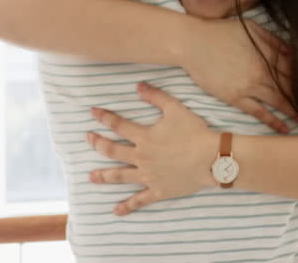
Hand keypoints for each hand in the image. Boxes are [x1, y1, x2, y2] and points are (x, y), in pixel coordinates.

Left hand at [87, 82, 220, 214]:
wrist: (210, 159)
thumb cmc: (195, 132)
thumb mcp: (176, 108)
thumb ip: (156, 96)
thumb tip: (138, 86)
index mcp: (144, 137)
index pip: (118, 125)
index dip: (104, 117)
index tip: (92, 112)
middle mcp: (141, 157)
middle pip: (112, 151)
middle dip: (98, 143)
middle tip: (88, 138)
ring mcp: (148, 176)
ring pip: (120, 176)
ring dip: (104, 176)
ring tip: (91, 177)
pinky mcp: (158, 190)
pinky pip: (139, 200)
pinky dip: (127, 206)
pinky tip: (116, 211)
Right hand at [181, 17, 297, 133]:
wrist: (193, 43)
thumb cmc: (221, 32)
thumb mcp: (252, 28)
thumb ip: (274, 41)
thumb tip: (292, 52)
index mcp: (268, 54)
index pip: (296, 70)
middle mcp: (263, 72)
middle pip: (291, 88)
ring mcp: (249, 86)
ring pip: (279, 101)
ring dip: (295, 112)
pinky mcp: (235, 97)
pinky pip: (258, 112)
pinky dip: (272, 121)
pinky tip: (284, 128)